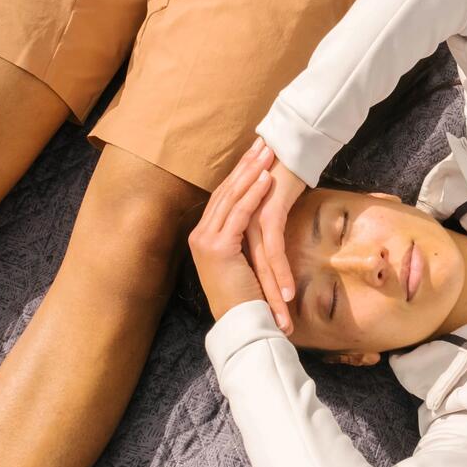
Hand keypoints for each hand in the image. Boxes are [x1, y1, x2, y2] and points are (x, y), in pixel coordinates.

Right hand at [189, 141, 277, 320]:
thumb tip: (257, 223)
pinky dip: (253, 195)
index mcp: (203, 238)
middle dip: (245, 165)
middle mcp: (199, 236)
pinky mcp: (219, 248)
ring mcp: (206, 241)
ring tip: (267, 153)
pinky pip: (239, 214)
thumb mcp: (242, 263)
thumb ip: (242, 242)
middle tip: (262, 142)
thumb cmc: (246, 298)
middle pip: (224, 192)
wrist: (241, 323)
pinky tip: (267, 179)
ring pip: (231, 199)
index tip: (254, 155)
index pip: (222, 199)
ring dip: (250, 173)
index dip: (239, 174)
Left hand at [240, 139, 307, 333]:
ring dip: (273, 296)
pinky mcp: (266, 216)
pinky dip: (282, 273)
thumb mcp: (270, 208)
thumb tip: (272, 252)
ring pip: (260, 268)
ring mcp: (250, 223)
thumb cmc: (282, 176)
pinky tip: (290, 293)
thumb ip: (267, 230)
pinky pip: (273, 250)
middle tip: (274, 330)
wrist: (286, 150)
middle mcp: (237, 227)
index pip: (243, 268)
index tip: (263, 318)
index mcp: (235, 227)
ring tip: (282, 320)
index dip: (254, 294)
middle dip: (264, 304)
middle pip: (249, 273)